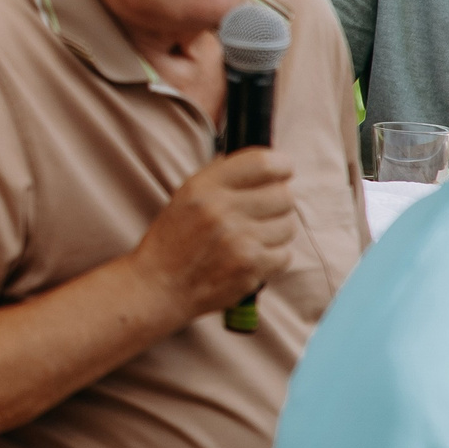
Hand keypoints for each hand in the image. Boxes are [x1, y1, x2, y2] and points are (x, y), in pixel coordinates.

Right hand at [130, 148, 297, 316]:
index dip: (281, 165)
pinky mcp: (251, 268)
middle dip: (278, 202)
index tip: (282, 171)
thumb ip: (222, 178)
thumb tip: (266, 165)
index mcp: (203, 186)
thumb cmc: (174, 239)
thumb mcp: (186, 196)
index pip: (263, 163)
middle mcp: (221, 209)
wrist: (160, 285)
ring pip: (288, 225)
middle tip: (263, 211)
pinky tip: (251, 257)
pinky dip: (273, 257)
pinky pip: (285, 255)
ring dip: (276, 231)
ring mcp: (238, 240)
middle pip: (284, 195)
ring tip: (252, 237)